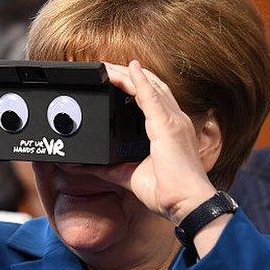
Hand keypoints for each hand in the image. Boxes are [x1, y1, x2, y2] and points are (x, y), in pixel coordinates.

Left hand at [98, 61, 216, 223]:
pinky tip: (129, 69)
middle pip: (151, 87)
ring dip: (128, 74)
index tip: (113, 78)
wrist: (186, 204)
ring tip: (108, 65)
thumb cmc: (167, 193)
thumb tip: (83, 167)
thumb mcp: (128, 175)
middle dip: (128, 74)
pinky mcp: (168, 126)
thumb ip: (106, 169)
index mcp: (168, 130)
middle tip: (104, 67)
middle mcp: (174, 121)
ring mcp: (174, 121)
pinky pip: (152, 97)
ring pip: (150, 86)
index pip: (150, 99)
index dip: (133, 85)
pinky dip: (140, 81)